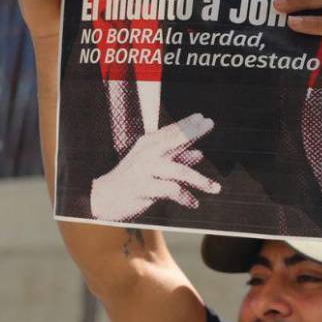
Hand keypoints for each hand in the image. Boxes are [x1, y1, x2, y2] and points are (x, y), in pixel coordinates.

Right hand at [91, 113, 221, 221]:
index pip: (171, 130)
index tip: (204, 118)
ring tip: (216, 188)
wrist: (105, 198)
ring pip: (180, 170)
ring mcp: (145, 169)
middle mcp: (147, 152)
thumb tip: (200, 153)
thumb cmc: (132, 180)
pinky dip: (185, 197)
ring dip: (201, 180)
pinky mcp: (144, 187)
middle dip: (194, 131)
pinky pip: (172, 190)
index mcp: (148, 145)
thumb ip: (176, 158)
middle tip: (210, 124)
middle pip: (175, 139)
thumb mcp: (154, 166)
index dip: (188, 123)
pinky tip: (193, 203)